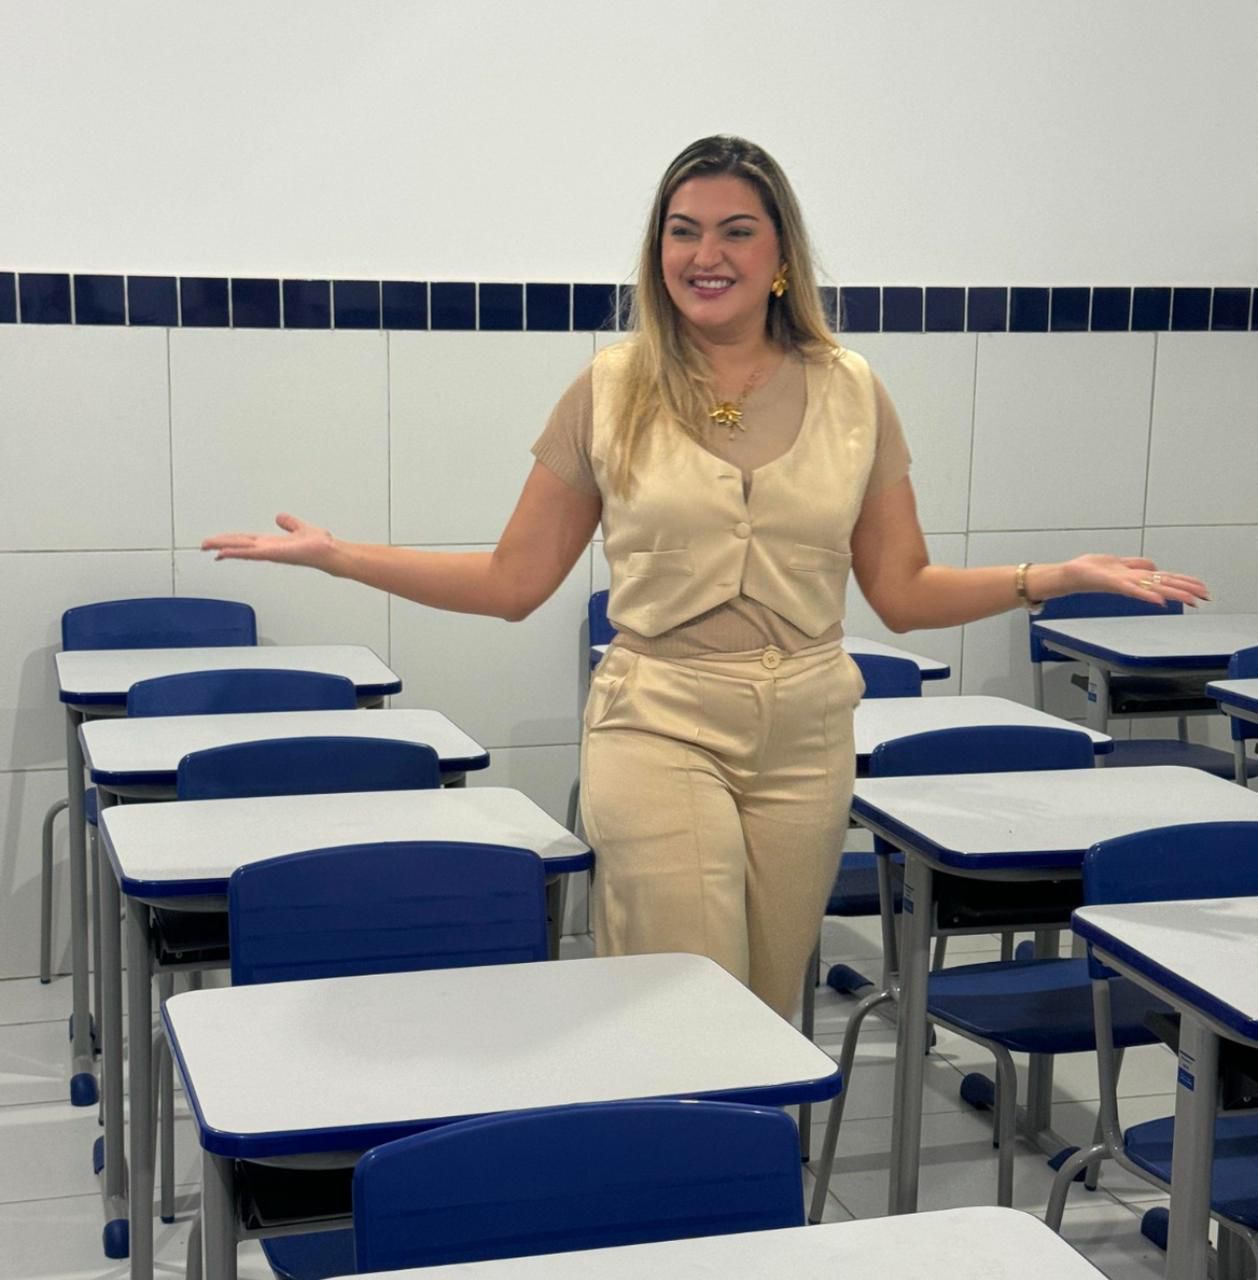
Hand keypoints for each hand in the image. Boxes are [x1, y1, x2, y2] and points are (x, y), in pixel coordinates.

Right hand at [201, 513, 336, 570]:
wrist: (331, 553)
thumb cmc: (320, 546)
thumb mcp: (301, 529)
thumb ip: (290, 524)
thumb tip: (280, 518)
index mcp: (272, 543)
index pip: (246, 541)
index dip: (231, 541)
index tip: (217, 542)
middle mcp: (268, 549)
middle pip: (239, 545)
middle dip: (221, 544)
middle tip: (203, 545)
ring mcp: (270, 553)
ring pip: (241, 549)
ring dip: (223, 547)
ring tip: (207, 546)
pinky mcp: (274, 554)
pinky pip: (251, 553)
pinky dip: (237, 553)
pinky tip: (224, 552)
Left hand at [1057, 554, 1209, 607]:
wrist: (1067, 575)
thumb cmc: (1087, 570)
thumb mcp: (1118, 562)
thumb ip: (1136, 564)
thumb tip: (1155, 566)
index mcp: (1136, 575)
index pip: (1165, 577)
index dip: (1184, 582)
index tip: (1202, 588)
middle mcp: (1133, 580)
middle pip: (1164, 583)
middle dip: (1186, 590)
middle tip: (1205, 598)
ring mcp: (1124, 582)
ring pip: (1154, 587)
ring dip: (1174, 593)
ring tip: (1192, 600)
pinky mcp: (1112, 583)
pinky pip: (1132, 590)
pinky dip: (1146, 595)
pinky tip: (1159, 601)